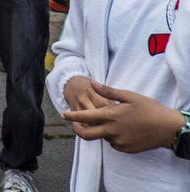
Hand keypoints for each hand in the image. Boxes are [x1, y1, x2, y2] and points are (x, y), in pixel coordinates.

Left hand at [62, 81, 184, 152]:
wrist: (169, 128)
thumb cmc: (150, 109)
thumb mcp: (130, 96)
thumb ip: (108, 91)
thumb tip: (92, 83)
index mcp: (112, 116)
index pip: (85, 118)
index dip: (72, 116)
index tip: (63, 114)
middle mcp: (112, 131)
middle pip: (87, 135)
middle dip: (78, 130)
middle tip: (74, 125)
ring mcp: (119, 142)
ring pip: (103, 137)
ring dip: (101, 131)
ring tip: (113, 121)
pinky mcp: (126, 149)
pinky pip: (114, 143)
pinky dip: (113, 137)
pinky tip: (122, 130)